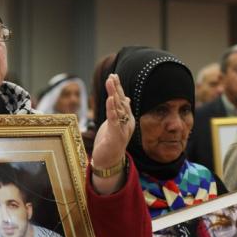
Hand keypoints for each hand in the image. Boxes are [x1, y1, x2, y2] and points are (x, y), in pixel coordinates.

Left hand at [91, 74, 133, 193]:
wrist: (109, 161)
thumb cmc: (112, 141)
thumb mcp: (115, 123)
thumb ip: (120, 111)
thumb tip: (126, 98)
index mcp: (126, 118)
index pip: (122, 100)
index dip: (118, 88)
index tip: (113, 75)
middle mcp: (126, 122)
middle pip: (121, 102)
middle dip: (116, 88)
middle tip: (112, 76)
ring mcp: (122, 129)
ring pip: (118, 109)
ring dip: (114, 94)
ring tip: (110, 82)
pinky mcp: (116, 136)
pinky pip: (114, 120)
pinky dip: (112, 109)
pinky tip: (110, 99)